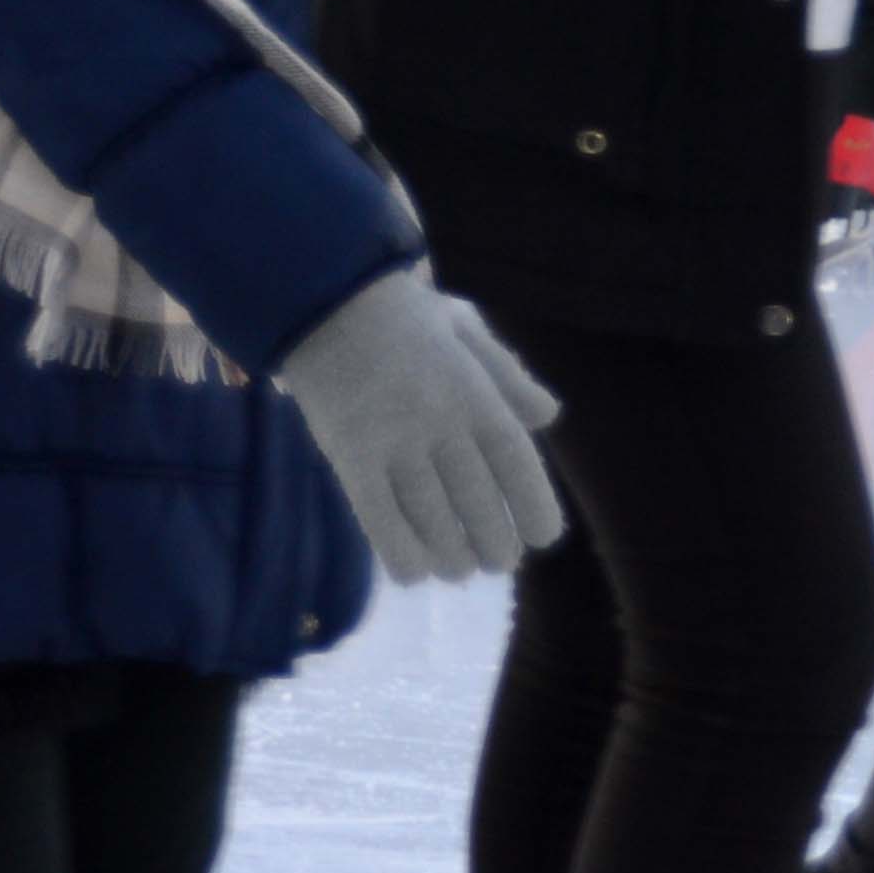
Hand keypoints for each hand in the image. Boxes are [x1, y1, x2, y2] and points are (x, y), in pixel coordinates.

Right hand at [275, 267, 567, 582]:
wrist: (325, 302)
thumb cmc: (404, 317)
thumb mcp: (466, 328)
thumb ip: (508, 377)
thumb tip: (548, 417)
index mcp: (476, 394)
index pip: (518, 468)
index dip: (535, 511)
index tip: (540, 536)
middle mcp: (442, 424)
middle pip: (480, 508)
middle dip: (495, 548)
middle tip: (496, 559)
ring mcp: (394, 443)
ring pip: (434, 525)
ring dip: (453, 560)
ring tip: (458, 568)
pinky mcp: (351, 458)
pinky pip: (381, 524)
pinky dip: (403, 557)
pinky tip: (415, 570)